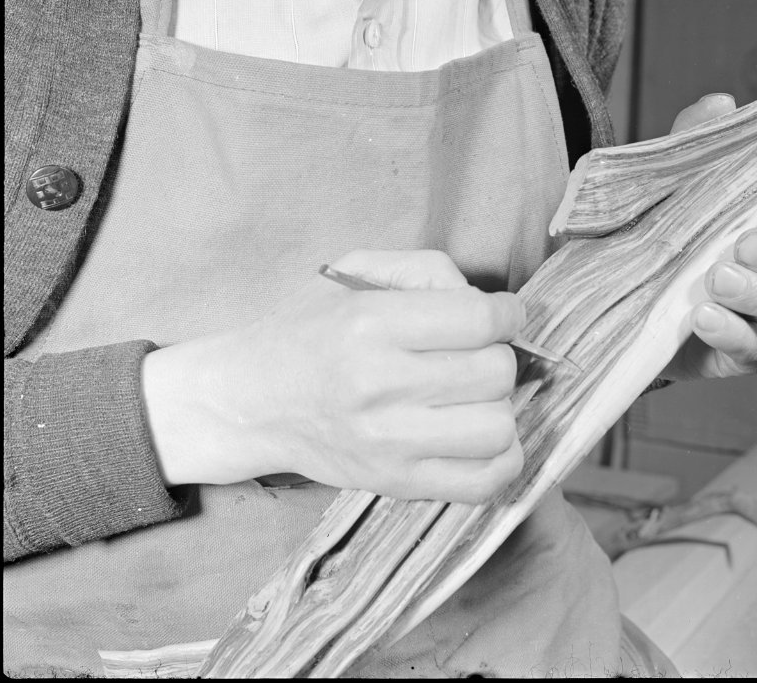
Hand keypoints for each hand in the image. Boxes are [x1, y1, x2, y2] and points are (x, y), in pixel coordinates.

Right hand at [142, 250, 525, 502]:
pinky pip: (484, 483)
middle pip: (495, 373)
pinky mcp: (395, 484)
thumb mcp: (353, 272)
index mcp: (370, 324)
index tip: (501, 315)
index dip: (507, 313)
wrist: (250, 400)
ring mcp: (388, 444)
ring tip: (470, 396)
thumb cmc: (306, 329)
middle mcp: (380, 386)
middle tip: (473, 354)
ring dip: (497, 406)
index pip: (480, 321)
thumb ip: (426, 270)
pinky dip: (499, 458)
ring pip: (497, 428)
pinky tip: (477, 435)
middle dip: (497, 355)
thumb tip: (488, 305)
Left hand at [659, 94, 756, 382]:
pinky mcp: (737, 356)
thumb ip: (701, 142)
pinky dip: (730, 332)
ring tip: (718, 277)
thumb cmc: (669, 231)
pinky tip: (702, 315)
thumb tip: (721, 104)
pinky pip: (752, 351)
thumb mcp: (679, 181)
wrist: (620, 290)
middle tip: (747, 244)